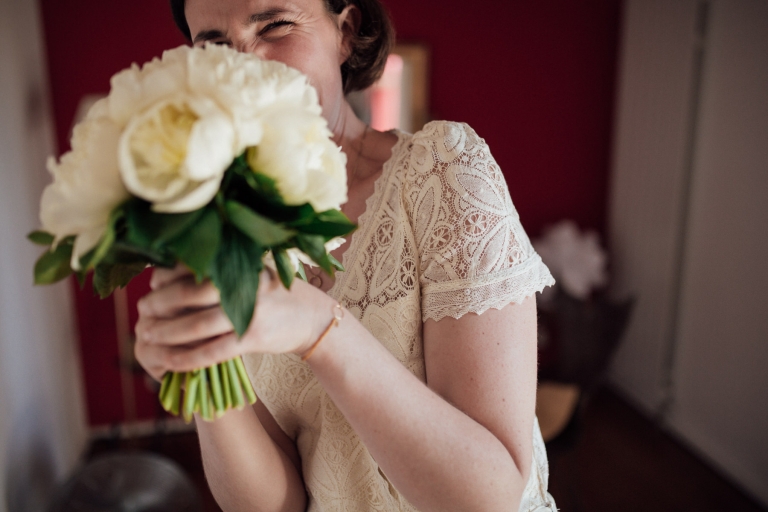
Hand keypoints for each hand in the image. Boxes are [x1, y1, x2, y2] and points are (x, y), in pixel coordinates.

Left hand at [134, 265, 332, 381]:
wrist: (313, 318)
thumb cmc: (276, 295)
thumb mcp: (254, 273)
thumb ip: (224, 272)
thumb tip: (176, 274)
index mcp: (240, 264)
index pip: (193, 267)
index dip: (166, 277)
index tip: (152, 284)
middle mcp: (243, 285)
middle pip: (189, 294)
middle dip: (160, 304)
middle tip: (142, 311)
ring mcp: (249, 313)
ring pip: (196, 325)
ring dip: (167, 332)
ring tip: (148, 335)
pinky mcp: (253, 339)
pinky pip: (212, 351)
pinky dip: (188, 358)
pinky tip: (171, 362)